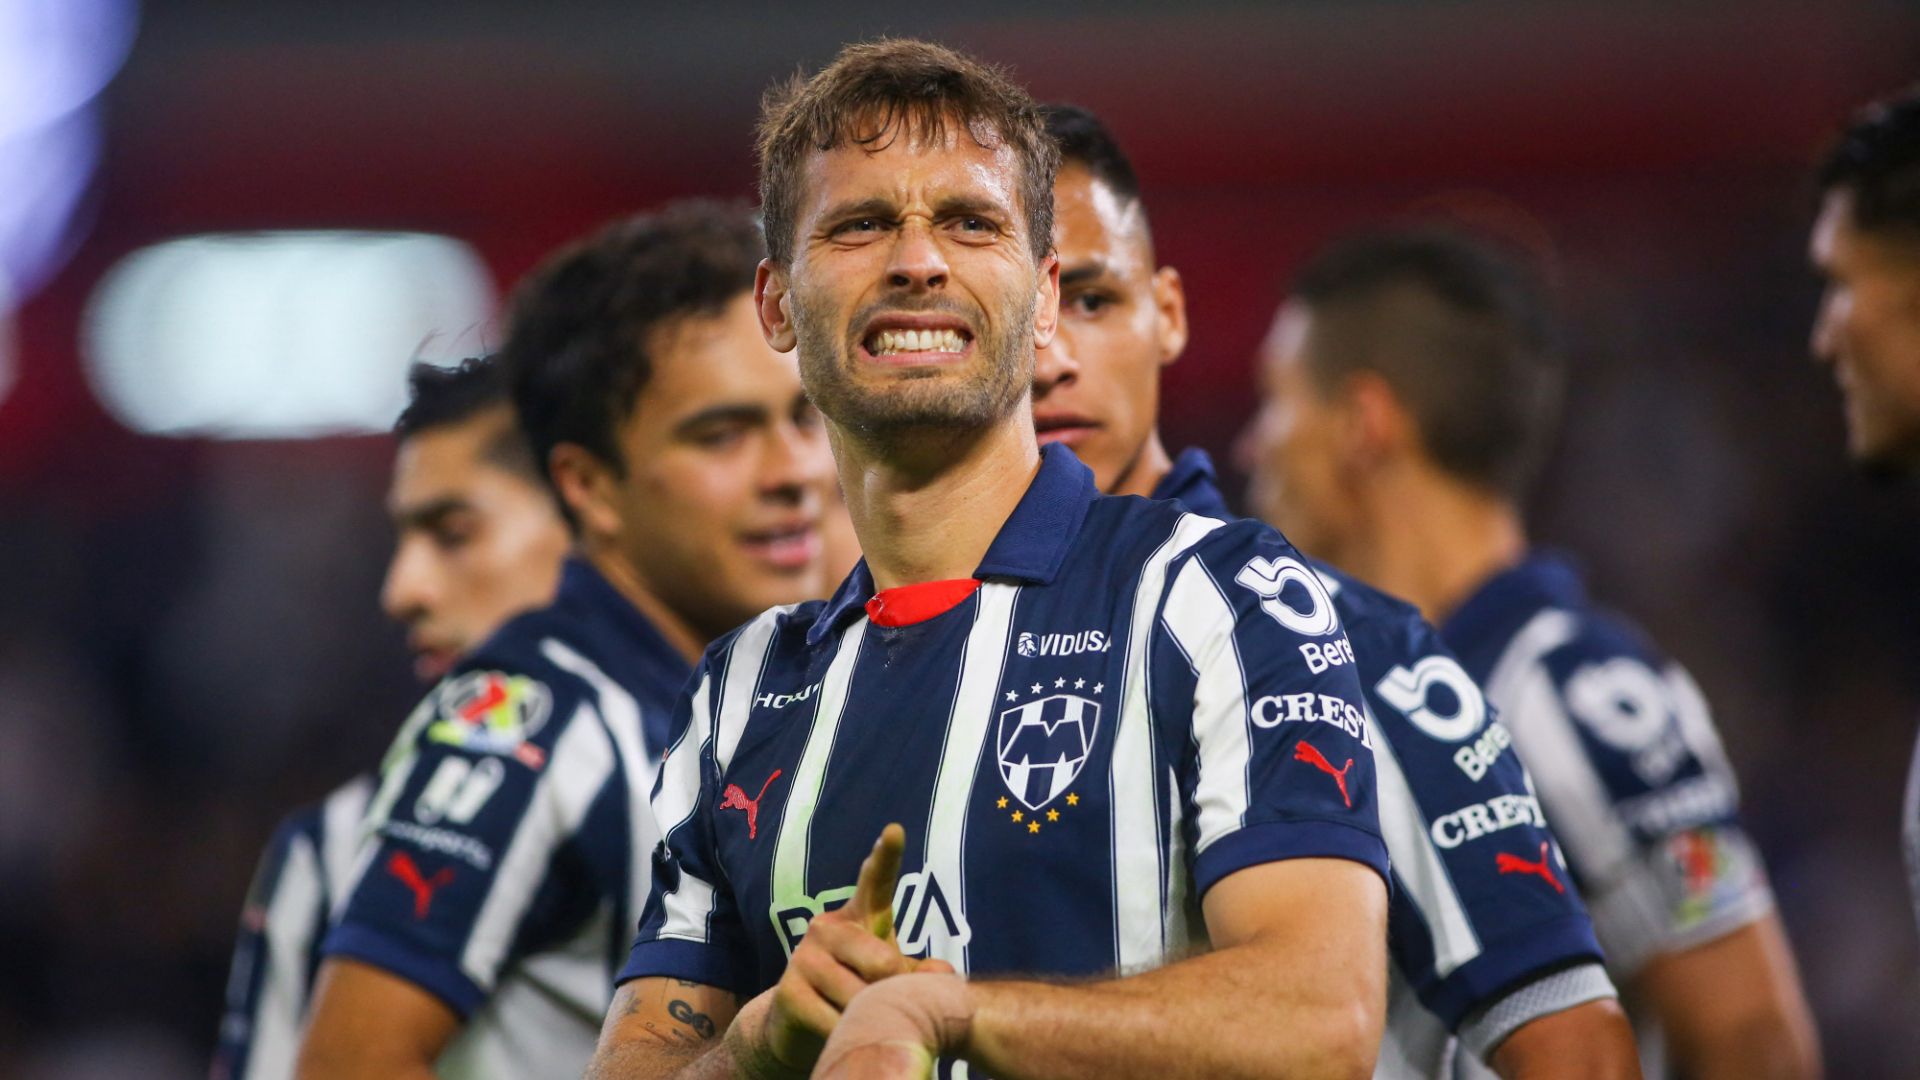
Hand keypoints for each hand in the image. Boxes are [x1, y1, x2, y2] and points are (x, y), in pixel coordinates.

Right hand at [731, 825, 953, 1077]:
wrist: (796, 1025)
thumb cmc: (856, 988)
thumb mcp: (892, 977)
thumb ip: (919, 972)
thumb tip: (939, 974)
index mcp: (859, 915)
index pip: (874, 882)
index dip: (885, 856)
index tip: (895, 831)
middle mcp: (827, 927)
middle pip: (883, 963)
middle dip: (891, 994)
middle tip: (880, 1002)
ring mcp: (804, 957)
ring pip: (861, 998)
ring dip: (869, 1020)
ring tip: (857, 1019)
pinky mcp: (788, 992)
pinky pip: (837, 1023)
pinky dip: (848, 1037)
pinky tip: (836, 1033)